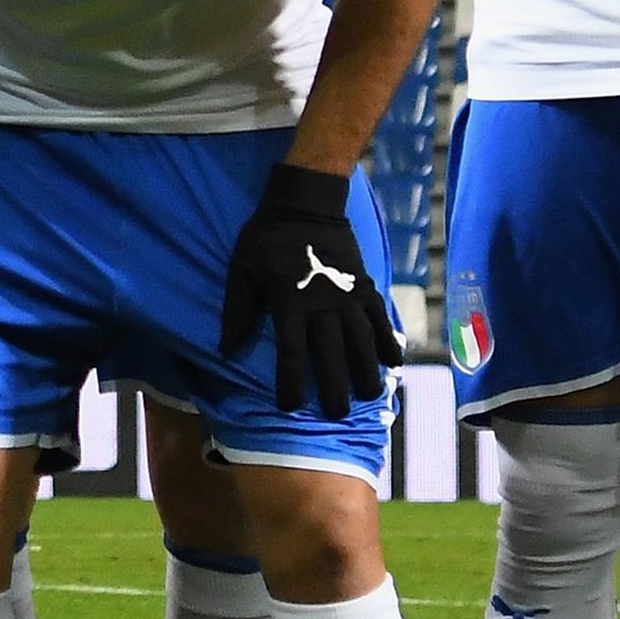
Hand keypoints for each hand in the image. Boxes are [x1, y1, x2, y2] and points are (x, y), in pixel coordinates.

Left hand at [219, 163, 396, 417]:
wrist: (306, 202)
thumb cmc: (266, 238)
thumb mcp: (241, 271)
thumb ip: (237, 311)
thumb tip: (226, 351)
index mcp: (289, 304)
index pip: (292, 354)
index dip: (291, 384)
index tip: (290, 407)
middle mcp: (323, 305)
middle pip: (332, 356)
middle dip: (334, 388)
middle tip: (336, 415)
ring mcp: (348, 296)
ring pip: (362, 342)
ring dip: (366, 372)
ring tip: (367, 397)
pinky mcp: (365, 285)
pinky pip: (381, 319)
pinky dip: (389, 341)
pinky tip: (394, 363)